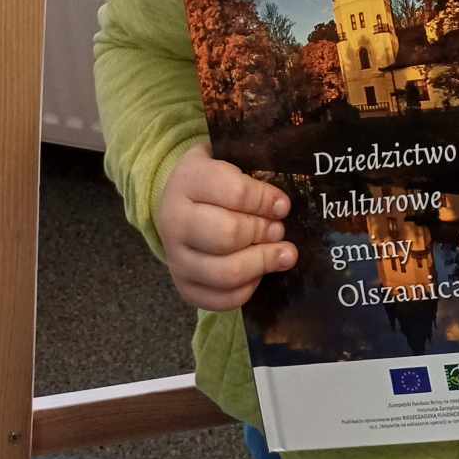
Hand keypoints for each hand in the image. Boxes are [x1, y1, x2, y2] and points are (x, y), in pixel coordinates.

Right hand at [156, 142, 295, 310]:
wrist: (176, 203)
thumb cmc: (211, 181)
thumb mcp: (226, 159)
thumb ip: (254, 171)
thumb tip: (284, 202)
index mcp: (187, 180)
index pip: (235, 193)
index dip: (265, 200)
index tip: (283, 206)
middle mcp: (174, 220)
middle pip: (229, 235)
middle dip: (263, 234)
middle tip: (279, 230)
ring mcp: (176, 257)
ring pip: (227, 272)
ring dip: (262, 263)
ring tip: (282, 253)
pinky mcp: (183, 286)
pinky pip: (222, 299)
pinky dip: (248, 288)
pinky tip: (259, 272)